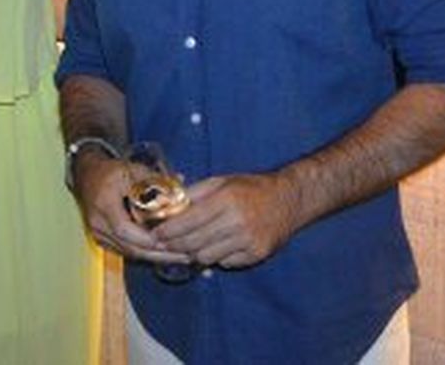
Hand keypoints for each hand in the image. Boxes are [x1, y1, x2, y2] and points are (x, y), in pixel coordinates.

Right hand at [71, 151, 190, 268]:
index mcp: (104, 204)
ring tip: (181, 257)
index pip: (125, 230)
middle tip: (186, 255)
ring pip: (130, 253)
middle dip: (159, 254)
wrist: (86, 175)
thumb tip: (180, 194)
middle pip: (130, 248)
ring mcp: (99, 235)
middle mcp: (99, 224)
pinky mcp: (104, 240)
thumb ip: (156, 182)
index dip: (148, 238)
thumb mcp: (132, 170)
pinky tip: (165, 253)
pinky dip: (147, 254)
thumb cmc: (110, 172)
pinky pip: (127, 252)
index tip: (173, 240)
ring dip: (155, 257)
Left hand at [151, 172, 303, 269]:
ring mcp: (249, 241)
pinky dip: (215, 257)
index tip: (156, 234)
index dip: (168, 230)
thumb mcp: (222, 181)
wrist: (288, 201)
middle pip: (195, 242)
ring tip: (186, 247)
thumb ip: (195, 194)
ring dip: (193, 253)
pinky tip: (213, 248)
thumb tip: (168, 205)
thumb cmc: (251, 188)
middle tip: (163, 244)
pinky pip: (225, 262)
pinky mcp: (257, 254)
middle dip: (175, 245)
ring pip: (207, 257)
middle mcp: (238, 222)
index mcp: (227, 200)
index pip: (189, 221)